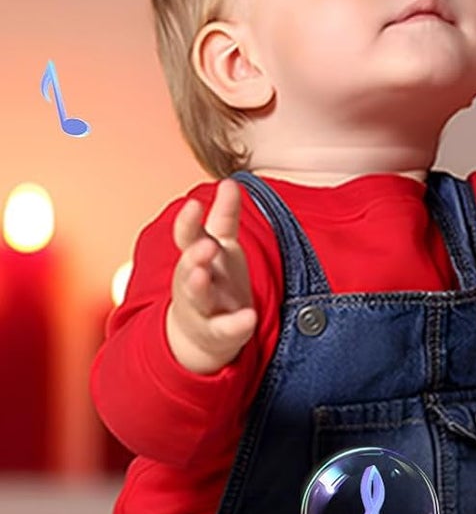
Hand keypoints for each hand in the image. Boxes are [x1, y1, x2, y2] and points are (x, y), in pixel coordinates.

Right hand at [165, 177, 257, 374]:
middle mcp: (195, 280)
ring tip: (203, 275)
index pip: (188, 236)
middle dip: (194, 256)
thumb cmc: (214, 279)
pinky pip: (225, 329)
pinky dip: (236, 324)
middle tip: (204, 246)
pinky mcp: (219, 332)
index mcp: (197, 256)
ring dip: (197, 286)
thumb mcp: (220, 245)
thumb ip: (224, 215)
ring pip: (196, 297)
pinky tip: (248, 318)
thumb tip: (230, 181)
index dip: (189, 221)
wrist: (202, 333)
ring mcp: (204, 307)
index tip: (194, 204)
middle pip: (188, 266)